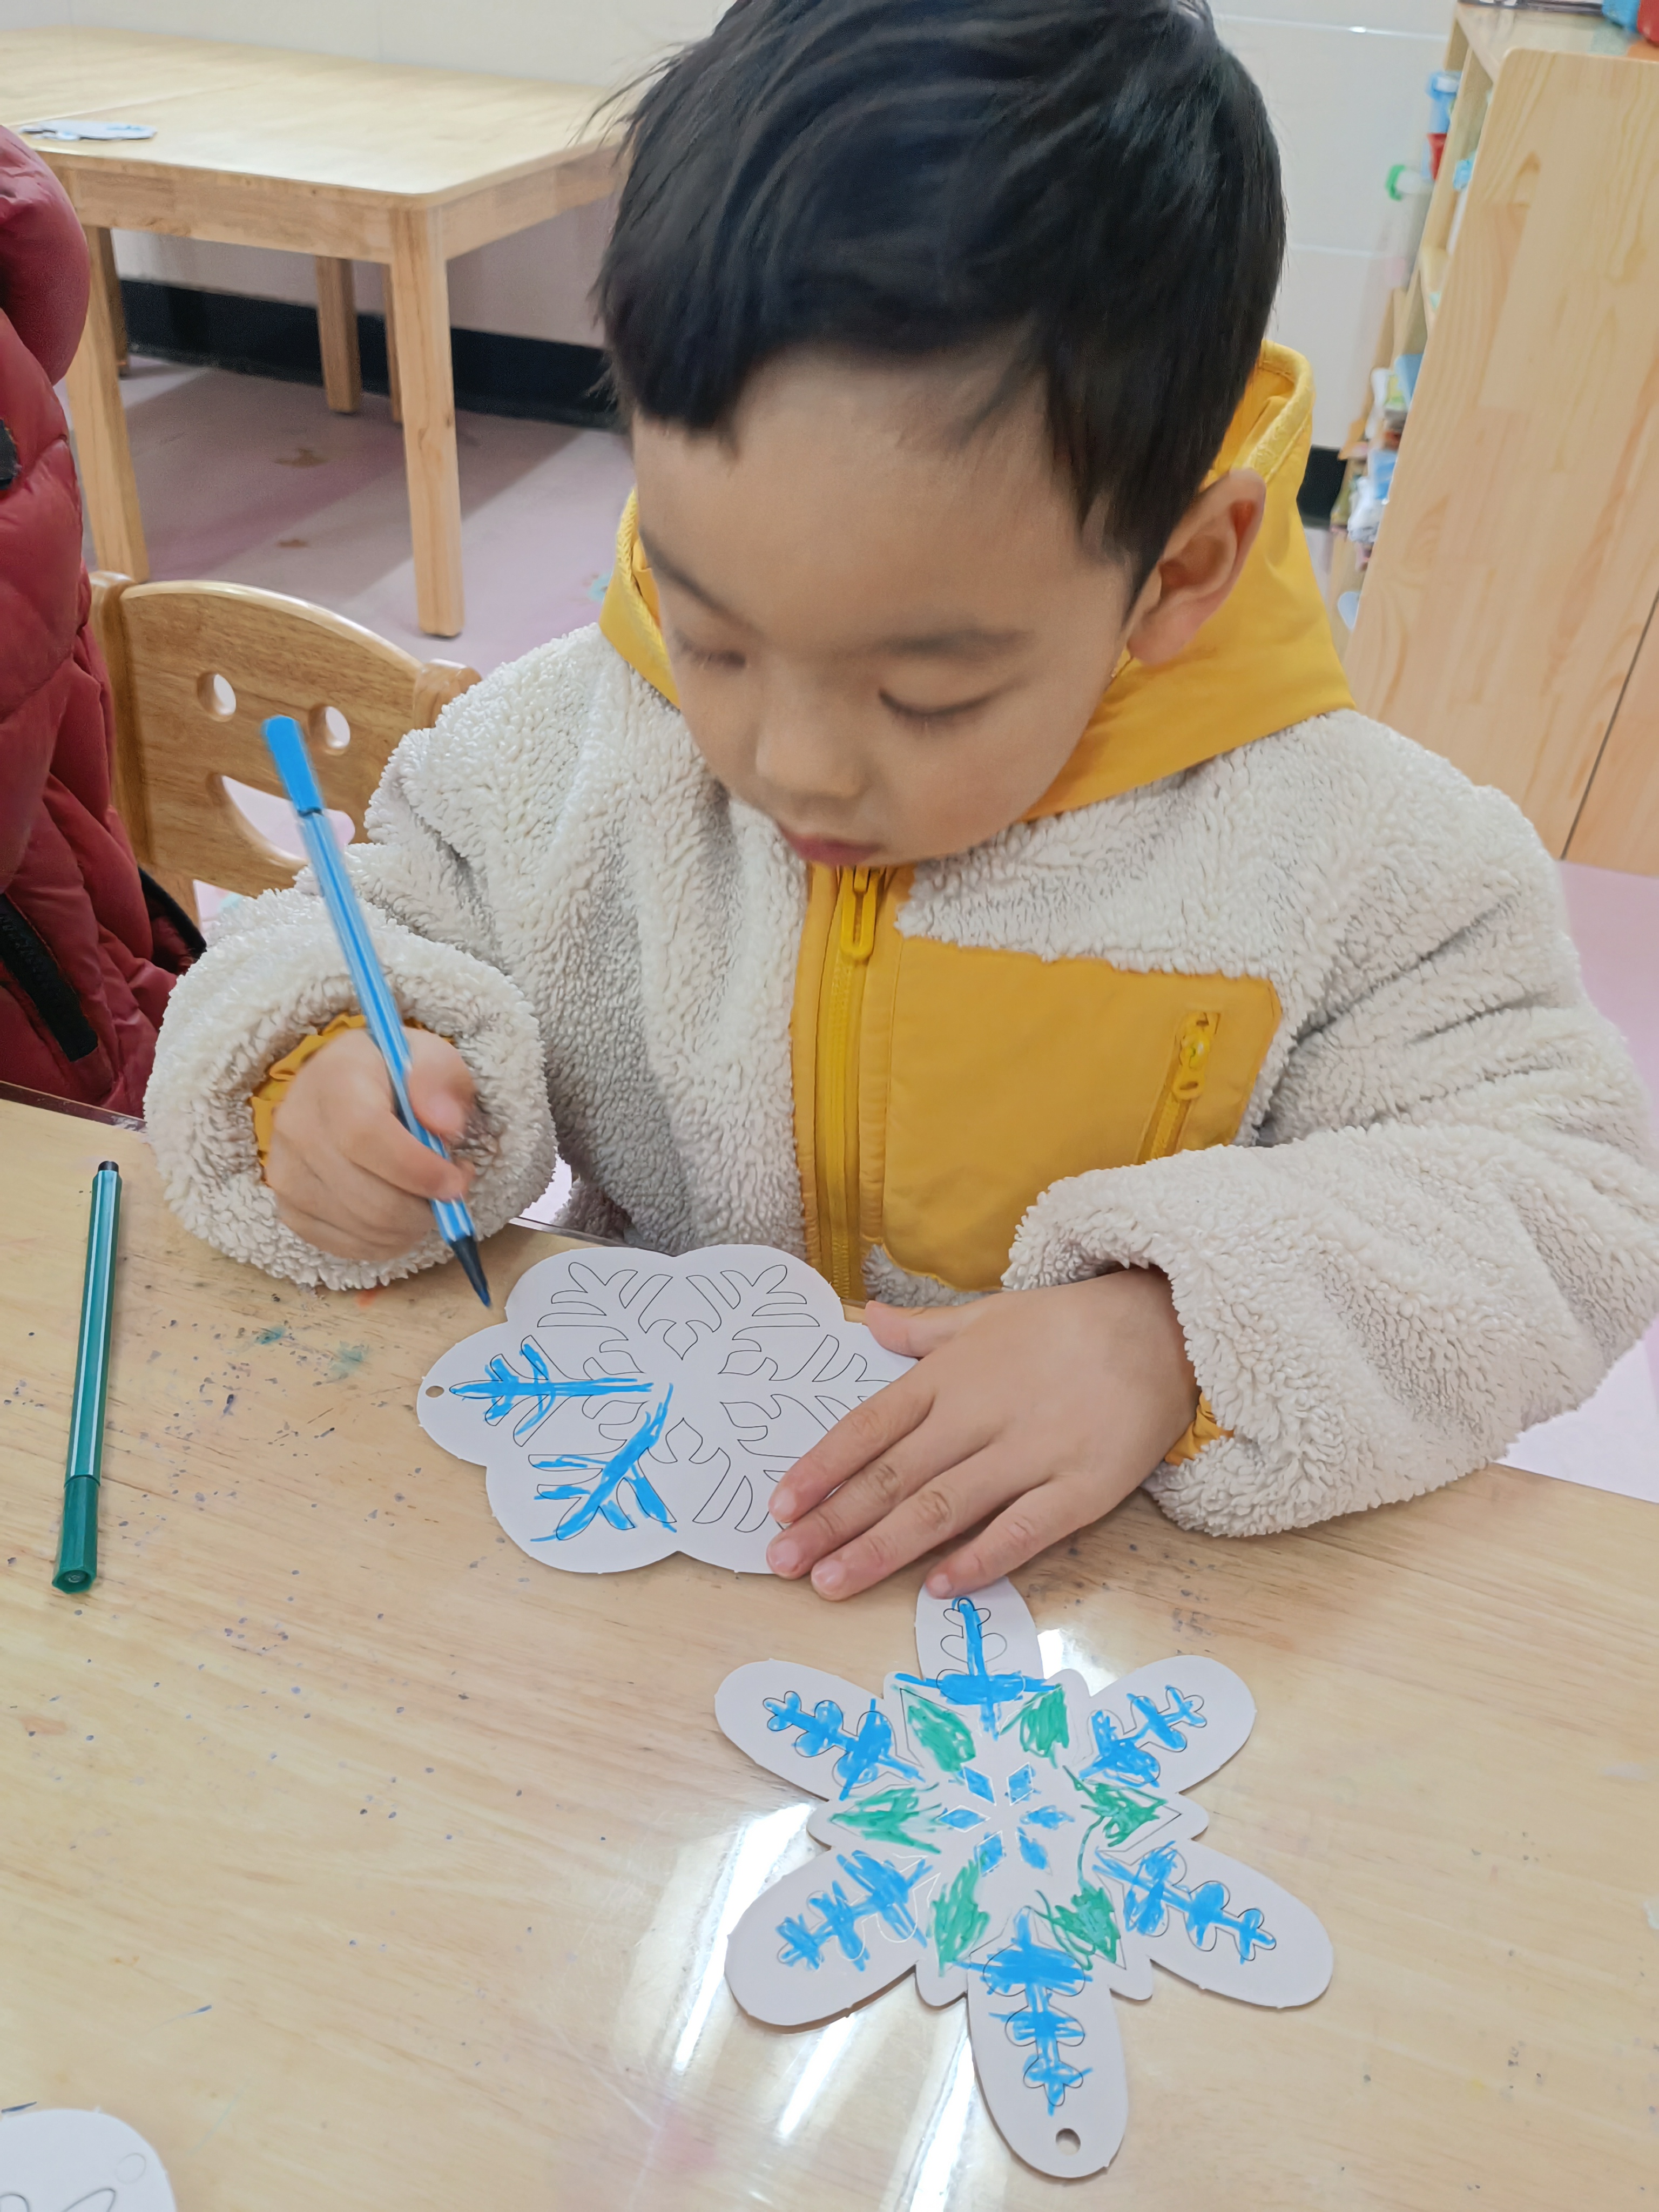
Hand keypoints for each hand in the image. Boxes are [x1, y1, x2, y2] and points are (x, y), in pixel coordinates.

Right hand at [266, 1024, 475, 1260]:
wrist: (345, 1084)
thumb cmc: (395, 1074)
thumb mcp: (430, 1057)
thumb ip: (441, 1081)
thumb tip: (447, 1126)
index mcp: (332, 1082)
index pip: (366, 1137)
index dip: (418, 1170)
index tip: (456, 1182)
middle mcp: (297, 1129)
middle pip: (367, 1197)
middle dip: (424, 1208)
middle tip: (453, 1192)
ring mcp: (287, 1174)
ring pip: (361, 1227)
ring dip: (410, 1226)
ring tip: (428, 1196)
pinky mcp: (290, 1209)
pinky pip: (347, 1246)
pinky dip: (387, 1241)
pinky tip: (402, 1215)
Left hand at [766, 1271, 1197, 1600]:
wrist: (1163, 1326)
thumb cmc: (1067, 1324)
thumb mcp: (988, 1314)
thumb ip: (923, 1330)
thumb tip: (866, 1321)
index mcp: (952, 1375)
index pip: (870, 1426)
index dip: (822, 1468)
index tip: (779, 1506)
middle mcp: (981, 1415)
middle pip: (893, 1475)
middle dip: (833, 1522)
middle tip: (782, 1562)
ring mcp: (1031, 1453)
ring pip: (942, 1508)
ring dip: (881, 1549)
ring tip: (831, 1583)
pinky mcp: (1081, 1488)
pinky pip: (1022, 1530)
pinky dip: (978, 1559)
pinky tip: (936, 1587)